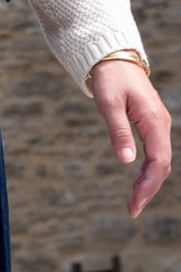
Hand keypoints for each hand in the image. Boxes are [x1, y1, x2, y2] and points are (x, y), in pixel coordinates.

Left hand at [90, 58, 171, 216]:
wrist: (114, 60)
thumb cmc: (110, 80)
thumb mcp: (109, 105)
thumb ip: (119, 132)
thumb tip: (126, 160)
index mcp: (154, 122)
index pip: (158, 162)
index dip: (148, 186)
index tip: (134, 205)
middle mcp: (160, 125)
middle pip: (162, 166)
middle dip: (148, 190)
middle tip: (131, 211)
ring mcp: (157, 125)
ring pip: (159, 161)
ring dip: (148, 183)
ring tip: (132, 203)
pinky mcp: (150, 125)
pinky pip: (154, 153)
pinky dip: (146, 171)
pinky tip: (136, 183)